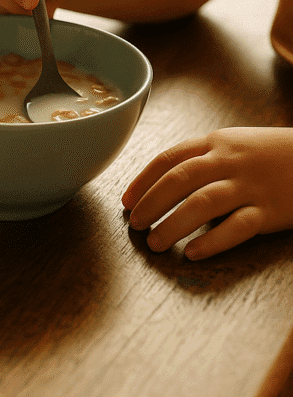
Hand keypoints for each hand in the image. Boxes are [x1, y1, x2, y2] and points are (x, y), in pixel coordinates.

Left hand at [122, 127, 292, 259]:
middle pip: (179, 180)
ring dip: (173, 224)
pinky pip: (237, 227)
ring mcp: (251, 185)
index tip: (125, 200)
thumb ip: (201, 157)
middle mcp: (229, 161)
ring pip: (202, 203)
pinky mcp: (271, 211)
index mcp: (215, 143)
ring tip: (153, 242)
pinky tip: (192, 253)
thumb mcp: (234, 144)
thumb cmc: (270, 153)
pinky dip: (212, 241)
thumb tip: (161, 182)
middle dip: (151, 203)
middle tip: (133, 224)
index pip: (168, 159)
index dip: (143, 180)